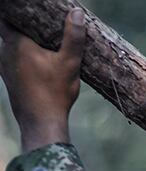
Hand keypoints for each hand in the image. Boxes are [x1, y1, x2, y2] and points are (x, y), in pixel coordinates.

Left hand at [0, 9, 85, 151]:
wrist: (41, 123)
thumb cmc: (55, 92)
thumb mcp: (70, 63)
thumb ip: (73, 36)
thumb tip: (77, 12)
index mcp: (17, 43)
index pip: (7, 16)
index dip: (17, 10)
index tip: (30, 8)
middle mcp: (5, 52)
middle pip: (10, 30)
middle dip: (25, 25)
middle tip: (44, 23)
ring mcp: (4, 66)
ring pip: (11, 45)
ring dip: (24, 41)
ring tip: (44, 41)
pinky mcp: (9, 78)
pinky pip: (13, 59)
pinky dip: (23, 55)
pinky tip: (40, 61)